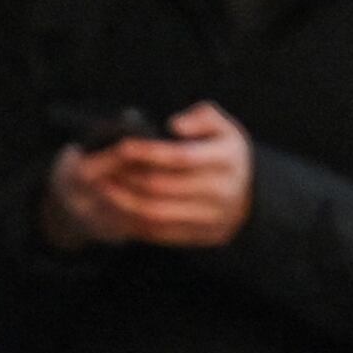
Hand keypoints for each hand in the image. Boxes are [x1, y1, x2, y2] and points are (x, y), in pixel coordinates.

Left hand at [46, 105, 255, 247]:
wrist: (248, 195)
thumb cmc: (223, 152)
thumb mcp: (223, 126)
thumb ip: (202, 116)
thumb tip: (175, 126)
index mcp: (228, 159)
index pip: (180, 157)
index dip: (148, 152)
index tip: (123, 146)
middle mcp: (222, 191)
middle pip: (163, 187)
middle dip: (128, 177)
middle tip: (105, 168)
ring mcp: (212, 218)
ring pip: (156, 213)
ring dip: (124, 202)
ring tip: (104, 187)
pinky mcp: (201, 236)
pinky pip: (161, 232)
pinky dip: (135, 221)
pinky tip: (119, 207)